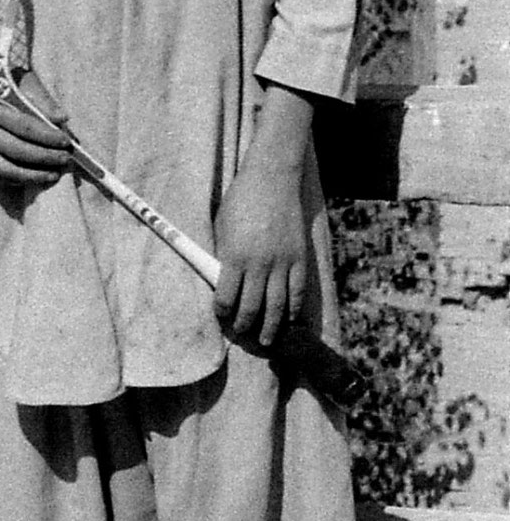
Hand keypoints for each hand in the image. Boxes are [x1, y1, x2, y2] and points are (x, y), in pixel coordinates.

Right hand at [0, 70, 74, 188]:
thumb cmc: (4, 81)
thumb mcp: (23, 81)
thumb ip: (42, 100)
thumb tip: (62, 119)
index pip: (23, 127)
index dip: (47, 136)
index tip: (66, 142)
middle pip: (15, 150)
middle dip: (44, 157)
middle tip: (65, 159)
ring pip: (5, 170)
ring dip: (33, 175)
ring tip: (54, 173)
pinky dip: (19, 180)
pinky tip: (36, 177)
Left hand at [213, 86, 312, 347]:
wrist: (272, 179)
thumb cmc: (240, 202)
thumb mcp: (222, 229)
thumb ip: (223, 257)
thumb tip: (220, 284)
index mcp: (235, 256)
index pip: (226, 297)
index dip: (223, 313)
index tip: (222, 318)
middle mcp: (259, 263)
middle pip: (252, 308)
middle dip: (245, 326)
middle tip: (242, 334)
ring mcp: (282, 262)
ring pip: (278, 307)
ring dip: (272, 328)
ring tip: (267, 341)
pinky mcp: (299, 258)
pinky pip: (298, 292)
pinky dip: (294, 310)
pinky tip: (290, 320)